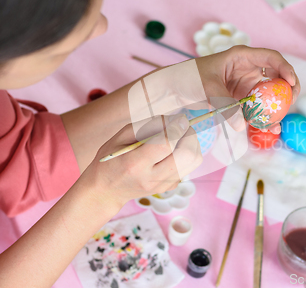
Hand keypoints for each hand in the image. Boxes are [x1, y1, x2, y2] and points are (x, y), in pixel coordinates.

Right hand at [78, 114, 202, 210]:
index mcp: (135, 164)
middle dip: (189, 135)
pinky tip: (174, 150)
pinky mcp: (170, 187)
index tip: (181, 119)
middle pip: (187, 155)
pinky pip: (189, 166)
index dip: (177, 129)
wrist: (107, 191)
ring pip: (194, 161)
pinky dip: (187, 154)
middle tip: (183, 126)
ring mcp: (163, 185)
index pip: (165, 145)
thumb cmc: (111, 159)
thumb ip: (146, 125)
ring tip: (180, 136)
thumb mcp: (120, 137)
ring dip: (192, 144)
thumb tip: (174, 120)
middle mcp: (152, 178)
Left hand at [196, 46, 300, 133]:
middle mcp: (249, 69)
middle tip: (291, 102)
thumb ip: (225, 104)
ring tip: (278, 122)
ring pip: (270, 95)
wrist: (176, 89)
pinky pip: (258, 108)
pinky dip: (264, 118)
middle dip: (288, 89)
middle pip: (277, 76)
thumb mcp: (207, 87)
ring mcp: (247, 85)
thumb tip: (241, 124)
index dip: (285, 68)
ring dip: (277, 108)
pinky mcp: (243, 100)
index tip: (291, 83)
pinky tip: (268, 128)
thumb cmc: (190, 77)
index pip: (271, 58)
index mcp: (243, 57)